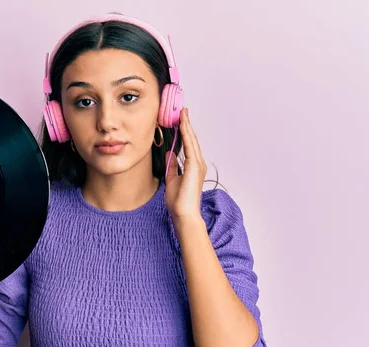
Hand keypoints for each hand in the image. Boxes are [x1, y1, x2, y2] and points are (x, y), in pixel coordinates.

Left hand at [164, 107, 207, 221]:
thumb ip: (172, 166)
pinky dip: (187, 135)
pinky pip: (190, 147)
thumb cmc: (178, 201)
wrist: (183, 214)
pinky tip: (182, 125)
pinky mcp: (195, 167)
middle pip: (192, 139)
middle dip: (187, 124)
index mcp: (193, 166)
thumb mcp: (171, 179)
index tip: (180, 119)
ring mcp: (198, 165)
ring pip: (192, 140)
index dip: (185, 131)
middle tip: (182, 110)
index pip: (188, 145)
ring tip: (182, 113)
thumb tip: (169, 154)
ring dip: (187, 126)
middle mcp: (198, 163)